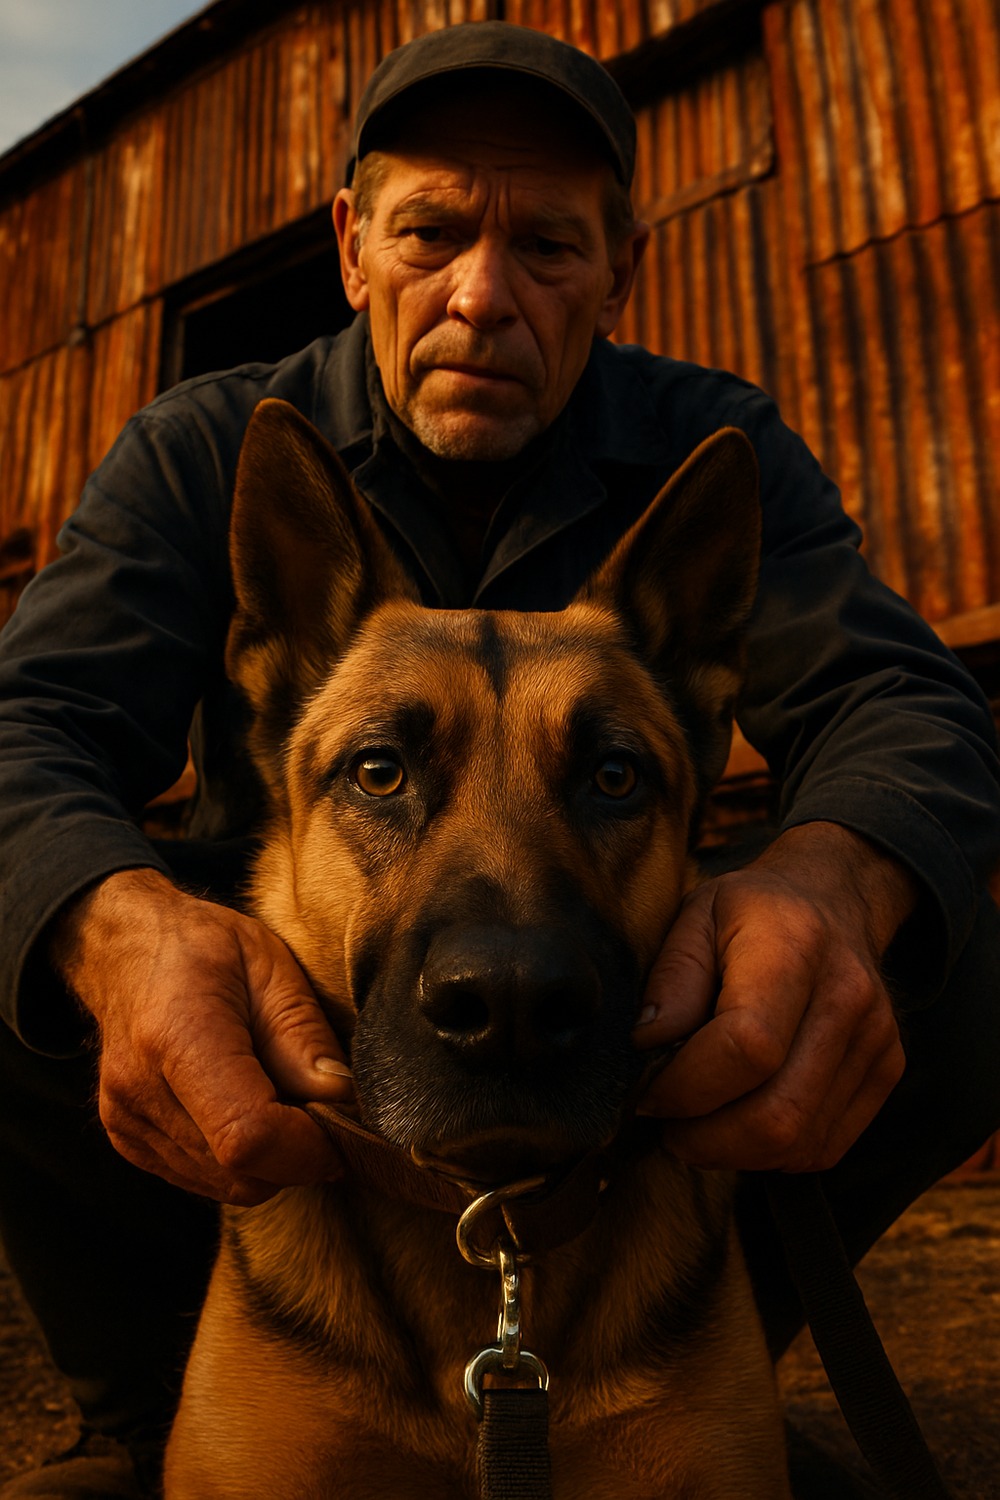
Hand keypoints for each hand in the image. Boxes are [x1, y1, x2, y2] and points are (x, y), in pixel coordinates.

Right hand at [51, 868, 353, 1203]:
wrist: (124, 948)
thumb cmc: (202, 947)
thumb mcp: (270, 965)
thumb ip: (304, 1035)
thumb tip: (340, 1099)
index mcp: (176, 1035)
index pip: (246, 1136)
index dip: (307, 1149)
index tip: (342, 1128)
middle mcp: (140, 1089)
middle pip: (240, 1171)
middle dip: (297, 1154)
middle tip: (316, 1103)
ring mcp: (127, 1121)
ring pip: (227, 1186)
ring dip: (270, 1159)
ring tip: (277, 1094)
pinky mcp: (128, 1140)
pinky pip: (204, 1179)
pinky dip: (238, 1160)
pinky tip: (243, 1105)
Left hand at [633, 823, 915, 1171]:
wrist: (835, 898)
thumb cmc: (750, 909)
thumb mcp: (694, 915)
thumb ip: (670, 978)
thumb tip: (648, 1047)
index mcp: (793, 946)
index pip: (748, 1047)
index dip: (688, 1087)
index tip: (648, 1092)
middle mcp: (847, 996)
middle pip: (778, 1113)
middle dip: (707, 1140)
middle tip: (667, 1127)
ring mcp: (877, 1039)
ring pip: (801, 1142)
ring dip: (734, 1153)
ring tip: (698, 1126)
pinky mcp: (888, 1070)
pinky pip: (825, 1147)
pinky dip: (772, 1154)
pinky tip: (740, 1125)